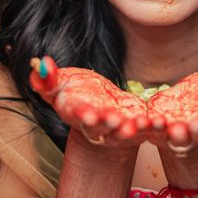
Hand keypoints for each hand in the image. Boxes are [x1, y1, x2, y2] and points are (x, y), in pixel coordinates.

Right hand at [30, 57, 149, 145]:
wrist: (98, 106)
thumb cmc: (76, 92)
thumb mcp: (61, 82)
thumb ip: (47, 79)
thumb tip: (41, 64)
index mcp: (75, 112)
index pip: (76, 114)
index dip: (81, 114)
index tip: (86, 111)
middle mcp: (94, 126)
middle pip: (99, 127)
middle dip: (105, 124)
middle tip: (111, 118)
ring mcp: (115, 130)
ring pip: (122, 132)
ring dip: (128, 130)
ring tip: (135, 124)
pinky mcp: (134, 128)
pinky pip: (143, 130)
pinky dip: (150, 127)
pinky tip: (156, 121)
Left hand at [146, 70, 197, 148]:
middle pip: (195, 132)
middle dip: (192, 130)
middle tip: (189, 125)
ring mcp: (177, 129)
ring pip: (169, 134)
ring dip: (164, 131)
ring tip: (160, 123)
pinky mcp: (158, 123)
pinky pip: (148, 127)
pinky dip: (142, 126)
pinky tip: (137, 122)